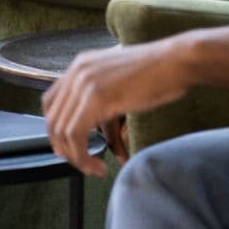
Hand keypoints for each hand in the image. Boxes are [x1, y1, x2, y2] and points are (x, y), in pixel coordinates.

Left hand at [41, 39, 189, 175]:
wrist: (177, 61)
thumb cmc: (158, 73)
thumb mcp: (119, 82)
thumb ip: (101, 101)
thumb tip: (99, 133)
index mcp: (80, 64)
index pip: (51, 103)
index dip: (56, 131)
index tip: (69, 149)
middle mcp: (77, 71)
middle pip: (53, 119)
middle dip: (65, 149)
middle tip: (83, 164)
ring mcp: (85, 82)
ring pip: (63, 131)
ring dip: (75, 157)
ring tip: (93, 168)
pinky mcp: (97, 97)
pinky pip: (76, 135)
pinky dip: (83, 156)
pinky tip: (99, 166)